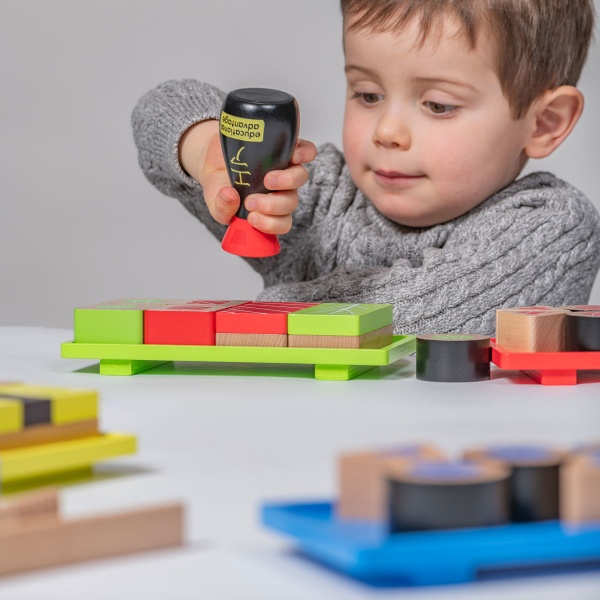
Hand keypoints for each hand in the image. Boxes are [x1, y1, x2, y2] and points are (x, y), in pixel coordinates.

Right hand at [179, 120, 316, 234]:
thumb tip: (230, 196)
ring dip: (287, 182)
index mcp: (269, 210)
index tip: (252, 218)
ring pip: (299, 178)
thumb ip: (221, 207)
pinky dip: (305, 154)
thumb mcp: (213, 200)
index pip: (282, 223)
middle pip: (290, 202)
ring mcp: (285, 169)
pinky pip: (307, 151)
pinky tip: (293, 157)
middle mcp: (281, 191)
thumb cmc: (219, 183)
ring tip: (268, 180)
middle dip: (273, 206)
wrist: (214, 155)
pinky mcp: (286, 148)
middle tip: (251, 201)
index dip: (272, 225)